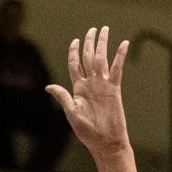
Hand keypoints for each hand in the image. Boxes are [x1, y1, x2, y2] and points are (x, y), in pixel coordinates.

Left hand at [46, 26, 130, 158]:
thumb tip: (49, 86)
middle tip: (92, 29)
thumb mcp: (71, 113)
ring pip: (102, 59)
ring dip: (102, 44)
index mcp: (78, 88)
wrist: (105, 141)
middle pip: (88, 57)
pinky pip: (117, 69)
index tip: (75, 40)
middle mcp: (90, 83)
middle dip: (89, 42)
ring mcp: (103, 85)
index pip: (75, 64)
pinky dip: (120, 56)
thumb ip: (63, 97)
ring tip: (104, 30)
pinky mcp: (114, 89)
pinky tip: (123, 44)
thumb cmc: (87, 131)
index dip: (74, 51)